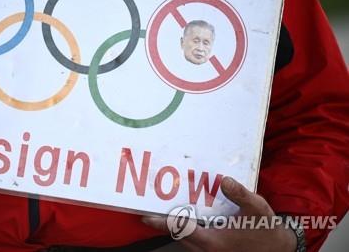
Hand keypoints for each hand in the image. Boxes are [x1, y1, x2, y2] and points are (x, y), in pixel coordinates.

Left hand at [142, 177, 296, 251]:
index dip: (162, 223)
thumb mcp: (256, 207)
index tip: (146, 217)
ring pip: (184, 242)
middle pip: (178, 236)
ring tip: (164, 212)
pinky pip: (192, 244)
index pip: (180, 230)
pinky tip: (186, 219)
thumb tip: (223, 180)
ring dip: (174, 228)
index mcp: (214, 241)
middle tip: (150, 208)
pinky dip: (185, 232)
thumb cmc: (266, 229)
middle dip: (164, 224)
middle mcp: (208, 251)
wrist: (278, 248)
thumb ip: (239, 194)